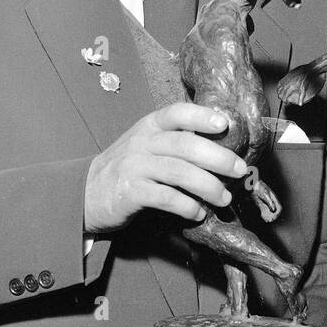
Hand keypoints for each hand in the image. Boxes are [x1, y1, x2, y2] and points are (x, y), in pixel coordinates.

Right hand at [83, 103, 247, 232]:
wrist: (86, 193)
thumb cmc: (129, 167)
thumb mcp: (147, 145)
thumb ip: (177, 143)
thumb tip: (223, 152)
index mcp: (150, 126)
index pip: (177, 113)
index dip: (201, 116)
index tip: (224, 123)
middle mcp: (142, 142)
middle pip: (186, 145)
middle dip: (218, 157)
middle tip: (240, 170)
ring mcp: (134, 166)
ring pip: (179, 172)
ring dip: (208, 186)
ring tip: (224, 198)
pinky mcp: (130, 192)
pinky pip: (165, 198)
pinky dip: (187, 206)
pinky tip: (198, 213)